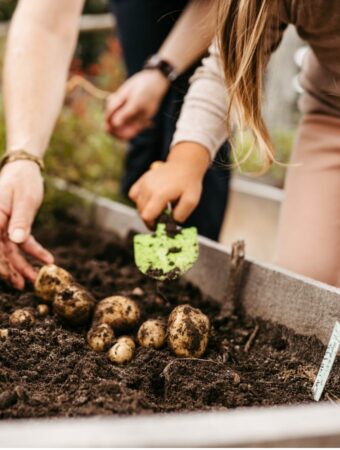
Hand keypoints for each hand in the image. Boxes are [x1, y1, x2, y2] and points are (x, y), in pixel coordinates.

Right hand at [0, 160, 53, 287]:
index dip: (0, 264)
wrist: (25, 170)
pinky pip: (21, 243)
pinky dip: (33, 251)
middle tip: (22, 285)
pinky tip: (47, 259)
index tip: (11, 277)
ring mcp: (2, 226)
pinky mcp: (13, 226)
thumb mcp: (25, 200)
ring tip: (34, 279)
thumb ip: (21, 220)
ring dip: (22, 265)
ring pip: (10, 250)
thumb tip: (16, 241)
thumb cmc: (23, 181)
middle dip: (10, 270)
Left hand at [105, 70, 169, 139]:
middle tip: (110, 109)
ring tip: (120, 97)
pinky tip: (118, 96)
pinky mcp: (121, 102)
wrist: (152, 77)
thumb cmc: (148, 92)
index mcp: (137, 124)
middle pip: (114, 126)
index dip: (114, 133)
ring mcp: (124, 111)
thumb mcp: (137, 102)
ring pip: (111, 114)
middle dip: (109, 118)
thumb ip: (126, 113)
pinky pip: (111, 105)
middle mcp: (130, 120)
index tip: (107, 125)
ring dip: (111, 108)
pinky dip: (111, 101)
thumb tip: (114, 124)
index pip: (123, 136)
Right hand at [129, 143, 209, 227]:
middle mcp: (148, 188)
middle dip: (151, 219)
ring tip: (159, 208)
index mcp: (160, 194)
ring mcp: (143, 183)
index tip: (162, 225)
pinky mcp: (141, 180)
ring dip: (146, 210)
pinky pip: (134, 195)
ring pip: (138, 205)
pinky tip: (151, 200)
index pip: (147, 216)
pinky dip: (140, 201)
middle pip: (141, 212)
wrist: (184, 165)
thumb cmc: (189, 183)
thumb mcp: (191, 201)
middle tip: (163, 218)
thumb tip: (170, 224)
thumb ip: (180, 215)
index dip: (153, 225)